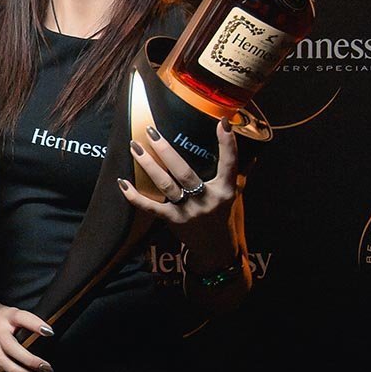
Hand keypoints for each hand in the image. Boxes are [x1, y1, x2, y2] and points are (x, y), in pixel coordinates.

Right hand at [0, 299, 53, 371]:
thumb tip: (51, 335)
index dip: (36, 325)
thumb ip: (29, 322)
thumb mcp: (16, 312)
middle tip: (48, 368)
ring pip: (3, 361)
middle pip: (12, 347)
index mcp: (8, 316)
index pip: (23, 318)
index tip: (50, 332)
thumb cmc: (4, 315)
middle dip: (31, 360)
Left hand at [119, 120, 241, 257]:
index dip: (228, 144)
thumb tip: (248, 146)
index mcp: (226, 189)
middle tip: (151, 131)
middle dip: (166, 150)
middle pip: (185, 172)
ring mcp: (189, 211)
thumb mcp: (236, 193)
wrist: (216, 249)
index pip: (230, 163)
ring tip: (135, 147)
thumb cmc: (225, 215)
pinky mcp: (174, 221)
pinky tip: (122, 182)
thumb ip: (238, 171)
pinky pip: (151, 208)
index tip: (222, 122)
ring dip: (148, 165)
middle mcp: (208, 199)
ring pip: (166, 184)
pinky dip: (135, 196)